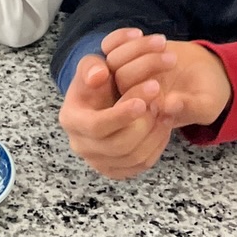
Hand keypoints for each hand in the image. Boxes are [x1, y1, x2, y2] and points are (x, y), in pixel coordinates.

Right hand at [58, 52, 172, 180]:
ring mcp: (100, 162)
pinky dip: (158, 144)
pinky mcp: (118, 170)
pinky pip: (144, 163)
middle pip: (119, 145)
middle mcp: (82, 146)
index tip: (142, 103)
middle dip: (144, 124)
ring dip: (154, 133)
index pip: (96, 126)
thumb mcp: (90, 66)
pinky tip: (164, 122)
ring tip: (164, 109)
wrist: (101, 100)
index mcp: (72, 120)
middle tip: (159, 101)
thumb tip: (99, 75)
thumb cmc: (96, 82)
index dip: (120, 116)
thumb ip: (92, 66)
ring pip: (135, 157)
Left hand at [100, 29, 231, 129]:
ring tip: (164, 44)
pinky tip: (142, 33)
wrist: (207, 72)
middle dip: (146, 66)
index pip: (129, 106)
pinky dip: (122, 37)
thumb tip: (169, 105)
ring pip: (115, 59)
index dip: (138, 95)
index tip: (158, 86)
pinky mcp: (126, 55)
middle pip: (121, 80)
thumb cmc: (208, 95)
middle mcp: (132, 96)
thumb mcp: (207, 106)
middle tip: (173, 60)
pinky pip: (110, 45)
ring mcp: (127, 75)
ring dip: (139, 48)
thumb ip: (190, 107)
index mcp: (147, 116)